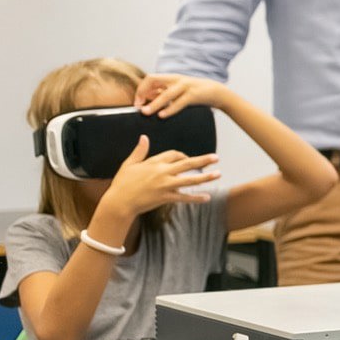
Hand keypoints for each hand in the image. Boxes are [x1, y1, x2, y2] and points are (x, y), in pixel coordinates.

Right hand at [99, 136, 220, 219]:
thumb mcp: (129, 164)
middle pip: (187, 164)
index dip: (182, 155)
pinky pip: (184, 198)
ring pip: (189, 180)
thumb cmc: (123, 183)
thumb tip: (144, 137)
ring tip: (218, 174)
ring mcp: (165, 186)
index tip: (186, 158)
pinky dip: (196, 198)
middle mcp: (162, 173)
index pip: (174, 154)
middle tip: (216, 157)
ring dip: (205, 177)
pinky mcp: (166, 198)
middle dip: (203, 160)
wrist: (120, 202)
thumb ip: (139, 151)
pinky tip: (207, 197)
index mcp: (154, 163)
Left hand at [134, 73, 231, 117]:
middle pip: (153, 80)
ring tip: (145, 112)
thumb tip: (145, 98)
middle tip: (138, 106)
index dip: (141, 89)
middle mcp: (176, 79)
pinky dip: (170, 109)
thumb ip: (163, 93)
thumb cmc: (195, 93)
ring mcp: (186, 86)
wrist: (217, 92)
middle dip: (142, 92)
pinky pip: (180, 102)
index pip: (150, 79)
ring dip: (154, 103)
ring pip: (166, 93)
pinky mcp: (195, 94)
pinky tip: (163, 116)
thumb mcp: (177, 91)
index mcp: (171, 78)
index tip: (137, 103)